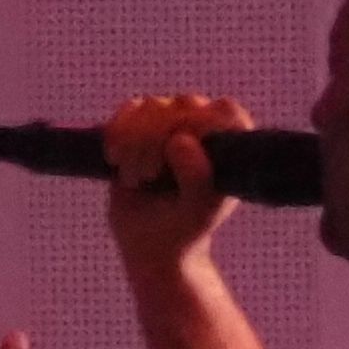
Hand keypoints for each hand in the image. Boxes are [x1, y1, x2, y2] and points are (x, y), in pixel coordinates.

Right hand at [91, 93, 254, 277]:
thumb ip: (197, 179)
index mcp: (232, 142)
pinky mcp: (143, 122)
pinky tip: (116, 160)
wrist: (153, 241)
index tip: (176, 162)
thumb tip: (180, 140)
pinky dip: (118, 134)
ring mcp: (174, 119)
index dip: (198, 129)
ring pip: (152, 107)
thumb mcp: (197, 210)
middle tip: (150, 176)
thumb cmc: (185, 226)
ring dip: (135, 143)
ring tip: (136, 178)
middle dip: (158, 142)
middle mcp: (207, 124)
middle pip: (182, 108)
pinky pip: (129, 110)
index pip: (223, 112)